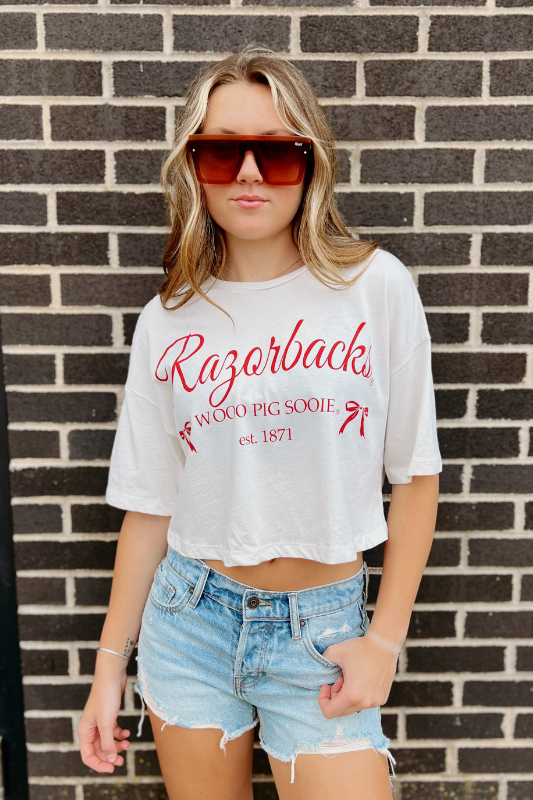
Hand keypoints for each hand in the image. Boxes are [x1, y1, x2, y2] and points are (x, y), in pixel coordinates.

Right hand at [78, 656, 130, 772]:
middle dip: (110, 755)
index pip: (88, 756)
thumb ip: (108, 742)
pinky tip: (126, 733)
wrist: (112, 676)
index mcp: (85, 731)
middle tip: (122, 760)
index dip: (99, 764)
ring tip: (127, 744)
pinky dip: (120, 734)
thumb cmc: (105, 697)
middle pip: (98, 750)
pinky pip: (113, 731)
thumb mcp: (107, 723)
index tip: (111, 768)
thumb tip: (111, 758)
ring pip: (107, 741)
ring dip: (117, 745)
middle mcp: (91, 728)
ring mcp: (100, 722)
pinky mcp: (109, 716)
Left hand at [317, 633, 398, 718]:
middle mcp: (365, 703)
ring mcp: (375, 702)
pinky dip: (358, 695)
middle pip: (341, 712)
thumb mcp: (335, 652)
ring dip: (347, 696)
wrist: (384, 644)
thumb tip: (319, 670)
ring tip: (350, 678)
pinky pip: (364, 703)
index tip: (326, 685)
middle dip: (335, 697)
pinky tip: (361, 679)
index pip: (330, 712)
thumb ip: (322, 662)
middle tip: (338, 679)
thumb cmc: (360, 648)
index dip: (323, 700)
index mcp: (352, 695)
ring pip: (353, 707)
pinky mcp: (382, 698)